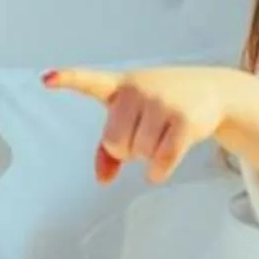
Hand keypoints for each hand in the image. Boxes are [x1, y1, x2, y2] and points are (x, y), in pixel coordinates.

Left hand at [45, 65, 258, 184]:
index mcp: (119, 85)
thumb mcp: (132, 115)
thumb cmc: (161, 102)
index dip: (66, 79)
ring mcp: (162, 103)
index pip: (88, 80)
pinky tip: (160, 168)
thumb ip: (108, 148)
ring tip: (160, 137)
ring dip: (147, 157)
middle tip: (142, 134)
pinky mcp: (184, 121)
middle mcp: (138, 90)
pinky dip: (159, 171)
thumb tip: (103, 180)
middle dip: (126, 149)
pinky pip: (162, 161)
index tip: (46, 78)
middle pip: (114, 142)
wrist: (212, 89)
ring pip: (138, 153)